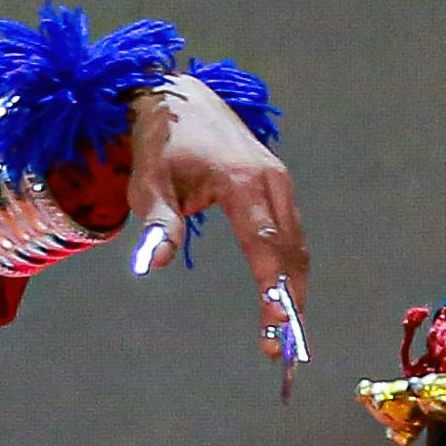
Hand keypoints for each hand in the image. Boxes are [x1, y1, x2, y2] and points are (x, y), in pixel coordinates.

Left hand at [118, 73, 308, 322]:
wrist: (178, 98)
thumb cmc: (159, 144)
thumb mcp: (149, 184)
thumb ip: (158, 224)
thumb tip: (154, 264)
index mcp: (242, 182)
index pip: (265, 246)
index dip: (273, 290)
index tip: (274, 327)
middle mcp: (271, 181)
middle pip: (291, 251)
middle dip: (290, 300)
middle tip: (284, 348)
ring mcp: (279, 181)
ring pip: (297, 243)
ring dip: (295, 287)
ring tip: (286, 331)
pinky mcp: (278, 184)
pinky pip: (291, 231)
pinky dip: (290, 265)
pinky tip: (283, 295)